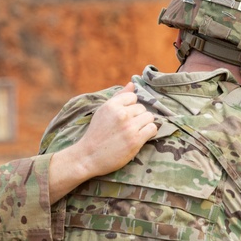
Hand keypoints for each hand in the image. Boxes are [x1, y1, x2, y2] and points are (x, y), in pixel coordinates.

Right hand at [48, 83, 156, 200]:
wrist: (88, 156)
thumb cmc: (96, 133)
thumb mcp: (103, 111)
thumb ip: (118, 97)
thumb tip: (132, 84)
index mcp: (112, 105)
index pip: (133, 97)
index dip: (130, 107)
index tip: (124, 116)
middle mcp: (121, 114)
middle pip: (142, 108)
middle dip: (137, 117)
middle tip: (128, 127)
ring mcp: (129, 127)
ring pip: (149, 117)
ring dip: (144, 124)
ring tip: (134, 132)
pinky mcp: (135, 140)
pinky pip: (152, 129)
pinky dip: (149, 133)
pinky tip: (139, 137)